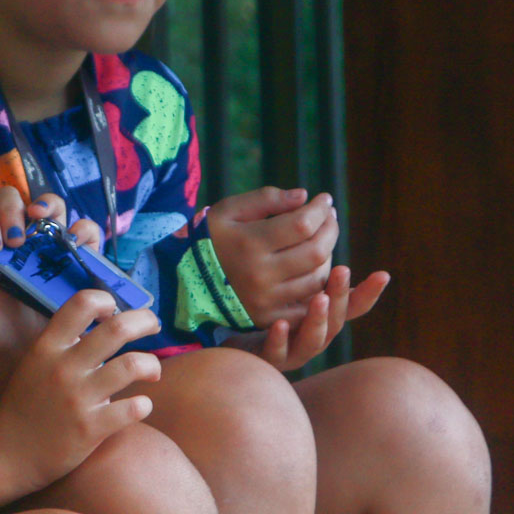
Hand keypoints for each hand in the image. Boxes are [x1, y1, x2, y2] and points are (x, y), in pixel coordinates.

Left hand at [0, 185, 102, 254]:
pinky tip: (73, 241)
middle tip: (13, 242)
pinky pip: (87, 230)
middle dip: (10, 211)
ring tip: (38, 217)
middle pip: (15, 197)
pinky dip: (84, 229)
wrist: (26, 352)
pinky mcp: (78, 255)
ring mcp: (51, 240)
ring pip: (52, 204)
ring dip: (45, 204)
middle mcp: (22, 232)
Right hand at [0, 289, 162, 491]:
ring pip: (132, 365)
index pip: (82, 303)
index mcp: (46, 347)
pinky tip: (140, 406)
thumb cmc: (22, 408)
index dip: (105, 300)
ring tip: (152, 372)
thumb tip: (99, 325)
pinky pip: (134, 409)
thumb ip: (61, 346)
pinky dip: (144, 405)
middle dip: (144, 321)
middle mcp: (63, 368)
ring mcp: (78, 399)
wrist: (4, 455)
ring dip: (151, 365)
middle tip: (153, 326)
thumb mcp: (33, 365)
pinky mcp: (90, 429)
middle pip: (117, 328)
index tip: (114, 311)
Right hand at [205, 186, 340, 327]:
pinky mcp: (267, 317)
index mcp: (250, 243)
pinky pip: (307, 305)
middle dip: (330, 229)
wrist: (183, 279)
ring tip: (323, 239)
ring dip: (329, 256)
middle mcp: (260, 274)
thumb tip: (305, 196)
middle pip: (316, 252)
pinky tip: (317, 268)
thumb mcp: (229, 210)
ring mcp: (265, 300)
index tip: (325, 199)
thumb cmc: (211, 238)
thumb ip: (266, 198)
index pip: (303, 224)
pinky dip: (319, 287)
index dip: (320, 209)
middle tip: (329, 217)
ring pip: (317, 279)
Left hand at [240, 264, 391, 372]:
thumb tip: (326, 213)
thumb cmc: (263, 300)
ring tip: (320, 298)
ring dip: (318, 319)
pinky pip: (275, 352)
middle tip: (341, 270)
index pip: (352, 304)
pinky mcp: (266, 357)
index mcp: (322, 313)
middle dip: (340, 295)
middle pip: (336, 319)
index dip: (368, 292)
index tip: (383, 275)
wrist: (229, 336)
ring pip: (313, 340)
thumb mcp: (286, 274)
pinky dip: (280, 340)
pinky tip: (279, 323)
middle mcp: (313, 333)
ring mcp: (292, 349)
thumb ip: (305, 253)